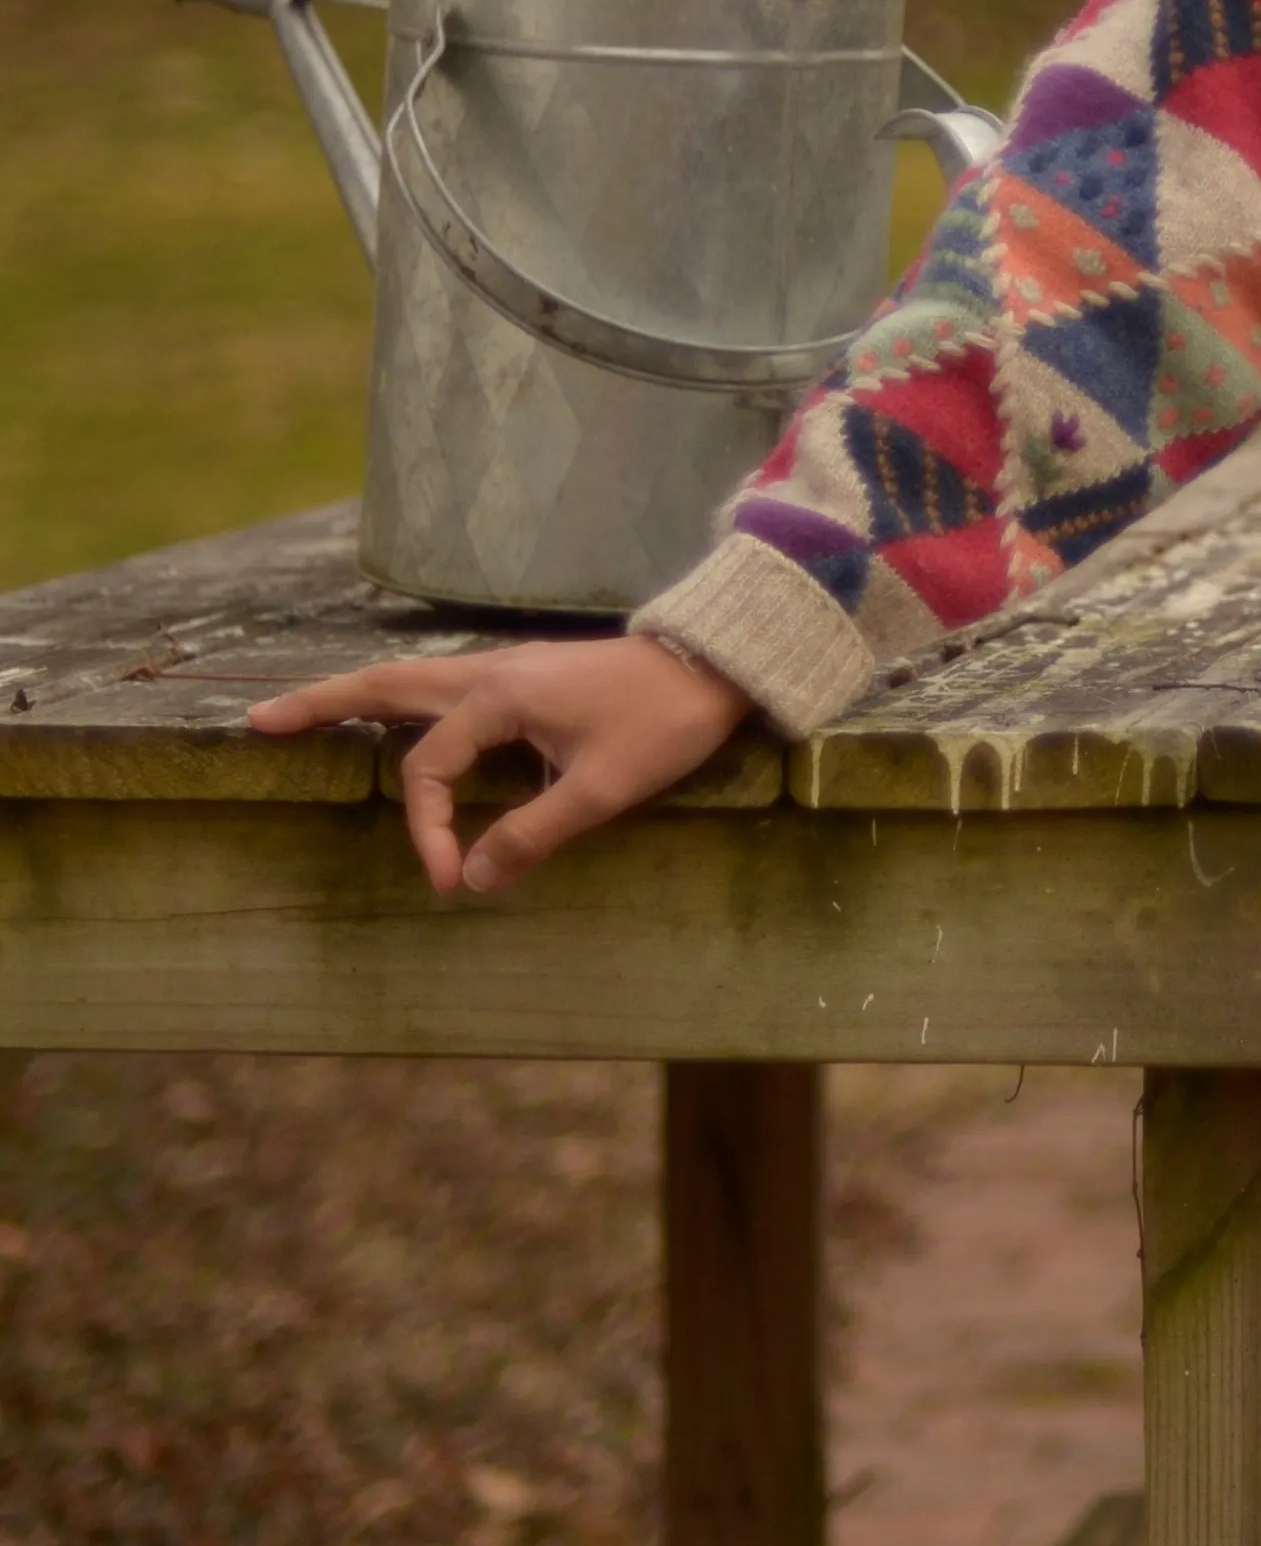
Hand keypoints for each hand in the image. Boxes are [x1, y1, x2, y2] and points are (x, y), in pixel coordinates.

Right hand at [249, 638, 754, 895]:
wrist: (716, 666)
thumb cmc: (664, 723)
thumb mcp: (601, 789)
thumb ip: (533, 835)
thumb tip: (470, 879)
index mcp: (499, 696)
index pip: (430, 769)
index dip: (427, 829)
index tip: (446, 879)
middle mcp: (489, 671)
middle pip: (385, 686)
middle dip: (321, 705)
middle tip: (259, 722)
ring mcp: (506, 666)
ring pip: (411, 676)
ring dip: (356, 693)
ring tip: (303, 709)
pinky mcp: (525, 674)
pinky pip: (442, 682)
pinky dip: (403, 694)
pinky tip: (394, 711)